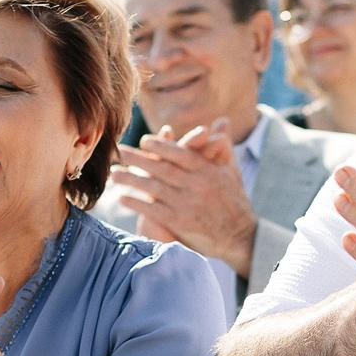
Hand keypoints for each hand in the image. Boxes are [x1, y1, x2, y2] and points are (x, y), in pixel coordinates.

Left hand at [107, 119, 257, 274]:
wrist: (240, 236)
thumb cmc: (234, 200)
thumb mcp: (231, 171)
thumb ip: (223, 145)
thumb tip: (221, 120)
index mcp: (207, 170)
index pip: (180, 154)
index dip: (160, 146)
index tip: (143, 141)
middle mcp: (196, 185)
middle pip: (162, 168)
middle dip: (138, 159)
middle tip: (119, 152)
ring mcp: (187, 204)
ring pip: (154, 188)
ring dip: (132, 180)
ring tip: (114, 174)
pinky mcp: (180, 222)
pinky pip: (153, 210)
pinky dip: (137, 203)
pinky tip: (123, 198)